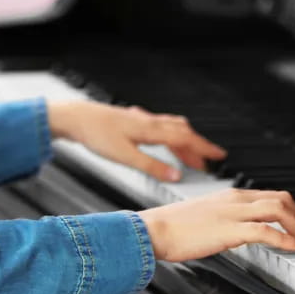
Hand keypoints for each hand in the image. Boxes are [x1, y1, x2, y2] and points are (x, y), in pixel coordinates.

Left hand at [46, 100, 225, 181]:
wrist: (75, 117)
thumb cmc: (96, 134)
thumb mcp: (125, 156)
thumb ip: (151, 167)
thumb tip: (176, 176)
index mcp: (151, 130)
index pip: (185, 138)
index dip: (204, 148)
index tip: (220, 156)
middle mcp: (148, 122)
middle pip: (181, 132)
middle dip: (197, 146)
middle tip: (208, 161)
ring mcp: (139, 120)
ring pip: (169, 128)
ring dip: (182, 142)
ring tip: (189, 157)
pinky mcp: (130, 121)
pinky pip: (157, 127)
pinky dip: (167, 136)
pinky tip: (160, 139)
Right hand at [139, 188, 294, 260]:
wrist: (153, 230)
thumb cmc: (172, 227)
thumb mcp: (204, 217)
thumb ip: (223, 219)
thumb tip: (237, 232)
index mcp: (228, 195)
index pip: (270, 194)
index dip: (291, 210)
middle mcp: (234, 199)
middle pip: (281, 198)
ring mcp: (232, 213)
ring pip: (279, 209)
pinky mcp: (229, 230)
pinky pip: (266, 231)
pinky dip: (287, 239)